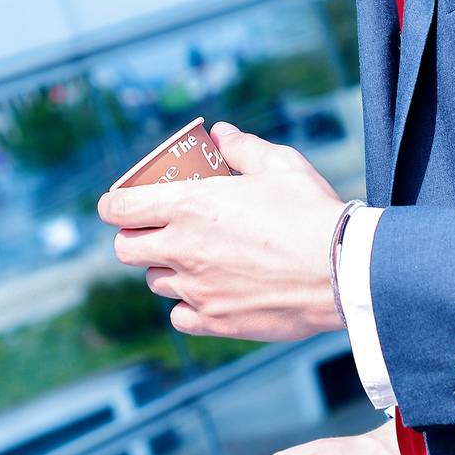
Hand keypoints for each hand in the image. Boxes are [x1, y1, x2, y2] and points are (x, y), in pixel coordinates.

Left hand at [97, 121, 346, 341]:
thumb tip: (220, 134)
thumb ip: (242, 148)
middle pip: (126, 250)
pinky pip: (181, 316)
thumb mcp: (278, 164)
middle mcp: (183, 249)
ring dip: (165, 269)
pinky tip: (209, 292)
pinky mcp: (216, 321)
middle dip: (133, 238)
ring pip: (156, 283)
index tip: (116, 205)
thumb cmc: (310, 210)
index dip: (112, 206)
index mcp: (190, 206)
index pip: (121, 210)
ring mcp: (197, 290)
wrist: (342, 269)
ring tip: (192, 259)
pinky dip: (187, 306)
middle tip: (155, 230)